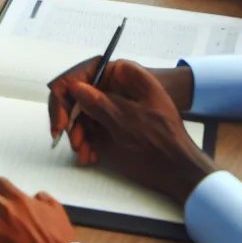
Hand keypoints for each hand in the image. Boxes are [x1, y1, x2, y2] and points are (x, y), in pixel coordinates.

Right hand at [53, 60, 212, 204]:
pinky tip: (89, 155)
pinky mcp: (112, 122)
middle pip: (79, 92)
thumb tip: (74, 88)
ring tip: (82, 151)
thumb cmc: (162, 142)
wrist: (180, 171)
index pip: (84, 72)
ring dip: (77, 132)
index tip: (61, 118)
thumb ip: (100, 104)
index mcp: (124, 74)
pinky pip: (90, 127)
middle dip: (71, 117)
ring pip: (81, 112)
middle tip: (68, 138)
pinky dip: (86, 141)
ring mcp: (113, 104)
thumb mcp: (129, 122)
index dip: (66, 92)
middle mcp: (115, 85)